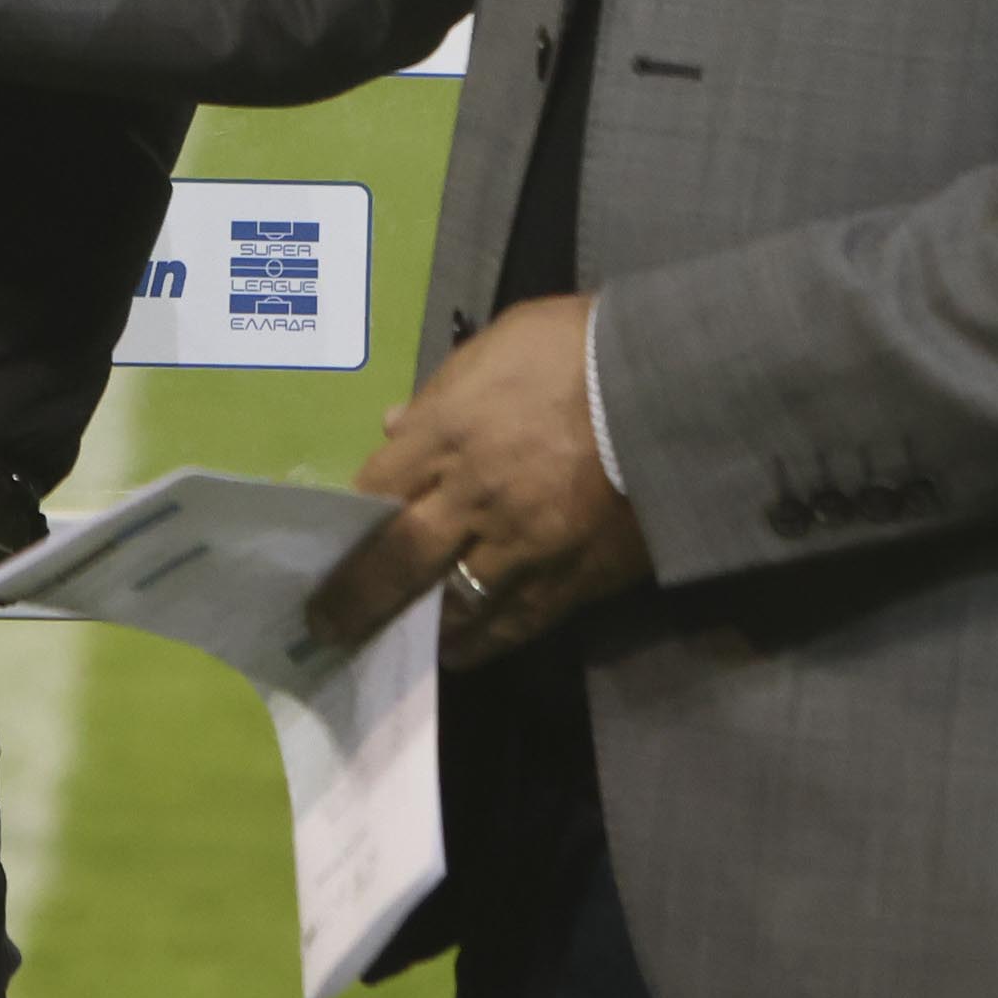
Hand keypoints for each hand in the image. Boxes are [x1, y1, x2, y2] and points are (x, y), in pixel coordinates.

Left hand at [302, 295, 653, 667]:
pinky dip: (482, 641)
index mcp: (450, 433)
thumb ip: (439, 395)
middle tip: (326, 630)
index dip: (345, 531)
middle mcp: (477, 496)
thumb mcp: (493, 347)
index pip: (374, 495)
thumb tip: (396, 431)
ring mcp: (527, 543)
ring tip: (390, 644)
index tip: (323, 555)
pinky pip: (518, 622)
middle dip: (357, 601)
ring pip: (455, 603)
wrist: (674, 383)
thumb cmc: (577, 348)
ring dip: (417, 627)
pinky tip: (460, 649)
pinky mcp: (576, 576)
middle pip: (399, 561)